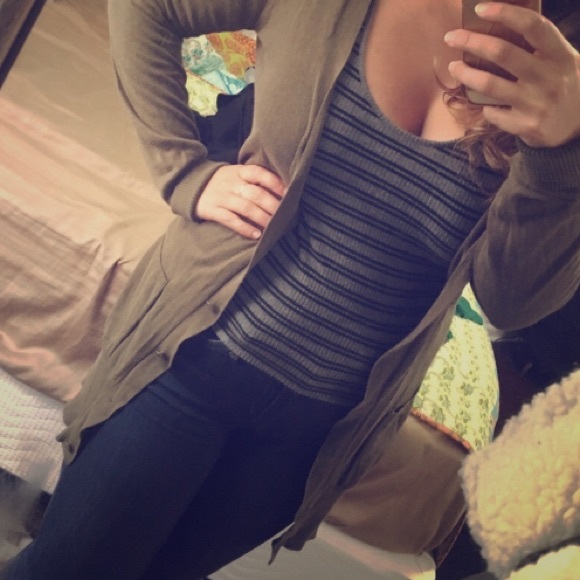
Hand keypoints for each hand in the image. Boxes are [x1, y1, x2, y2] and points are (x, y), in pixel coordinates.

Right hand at [195, 164, 286, 238]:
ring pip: (246, 208)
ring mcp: (222, 197)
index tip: (288, 193)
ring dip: (262, 218)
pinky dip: (245, 228)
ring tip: (273, 226)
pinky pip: (231, 220)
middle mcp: (231, 183)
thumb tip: (281, 189)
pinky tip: (256, 235)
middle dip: (272, 205)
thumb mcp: (235, 173)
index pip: (260, 173)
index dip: (275, 183)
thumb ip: (253, 179)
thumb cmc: (221, 181)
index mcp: (239, 171)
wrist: (189, 184)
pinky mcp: (213, 210)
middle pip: (256, 194)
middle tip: (284, 215)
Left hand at [445, 2, 579, 147]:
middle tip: (451, 38)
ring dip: (465, 74)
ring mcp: (535, 102)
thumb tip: (501, 27)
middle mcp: (547, 76)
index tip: (480, 9)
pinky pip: (493, 113)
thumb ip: (540, 47)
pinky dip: (485, 108)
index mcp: (559, 54)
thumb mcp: (562, 61)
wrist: (579, 127)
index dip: (505, 13)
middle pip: (502, 52)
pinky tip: (485, 105)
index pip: (532, 26)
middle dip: (471, 42)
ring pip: (489, 84)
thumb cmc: (563, 86)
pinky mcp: (525, 125)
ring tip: (454, 66)